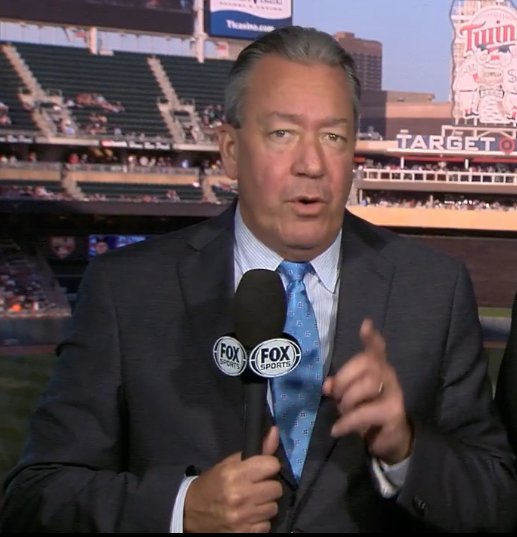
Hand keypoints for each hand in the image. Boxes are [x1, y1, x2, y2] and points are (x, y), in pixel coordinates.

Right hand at [184, 426, 282, 532]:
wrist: (191, 511)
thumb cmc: (213, 483)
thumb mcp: (230, 463)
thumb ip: (257, 450)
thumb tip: (275, 431)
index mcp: (235, 473)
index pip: (272, 465)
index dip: (269, 466)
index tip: (263, 469)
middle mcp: (240, 495)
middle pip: (277, 489)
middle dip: (269, 486)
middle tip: (257, 487)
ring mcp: (242, 517)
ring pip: (273, 508)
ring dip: (265, 505)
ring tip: (252, 502)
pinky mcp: (243, 533)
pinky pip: (266, 525)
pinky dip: (260, 521)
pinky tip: (248, 516)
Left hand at [322, 319, 412, 463]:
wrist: (389, 440)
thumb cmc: (366, 412)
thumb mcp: (348, 396)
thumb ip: (338, 386)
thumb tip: (326, 385)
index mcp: (376, 366)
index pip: (376, 348)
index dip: (371, 337)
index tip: (365, 324)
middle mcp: (388, 374)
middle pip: (367, 364)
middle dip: (343, 380)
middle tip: (334, 397)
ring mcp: (394, 393)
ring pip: (368, 384)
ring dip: (347, 400)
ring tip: (341, 412)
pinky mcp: (394, 412)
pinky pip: (366, 412)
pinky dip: (347, 422)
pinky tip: (337, 429)